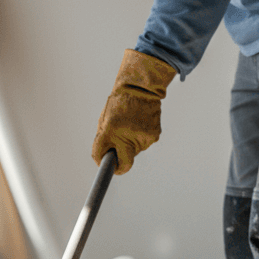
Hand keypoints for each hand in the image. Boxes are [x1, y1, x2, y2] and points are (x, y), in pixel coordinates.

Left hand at [92, 49, 177, 174]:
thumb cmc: (119, 104)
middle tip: (119, 151)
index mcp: (110, 131)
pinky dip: (140, 138)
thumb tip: (105, 160)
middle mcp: (127, 136)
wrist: (140, 88)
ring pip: (135, 152)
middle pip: (126, 163)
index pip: (106, 158)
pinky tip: (140, 124)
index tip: (109, 170)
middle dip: (121, 161)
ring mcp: (142, 137)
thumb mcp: (105, 121)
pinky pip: (144, 144)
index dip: (109, 168)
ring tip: (130, 126)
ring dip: (131, 144)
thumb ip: (103, 141)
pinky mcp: (154, 136)